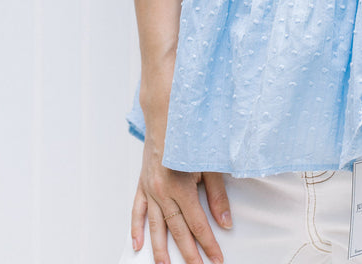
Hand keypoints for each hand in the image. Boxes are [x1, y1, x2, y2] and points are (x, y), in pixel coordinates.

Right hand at [131, 130, 231, 263]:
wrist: (166, 113)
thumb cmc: (190, 134)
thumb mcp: (209, 163)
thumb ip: (217, 195)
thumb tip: (225, 222)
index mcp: (180, 186)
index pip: (197, 224)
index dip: (208, 243)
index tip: (217, 258)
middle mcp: (162, 191)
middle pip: (177, 230)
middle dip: (188, 253)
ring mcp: (149, 188)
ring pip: (156, 226)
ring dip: (161, 249)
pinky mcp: (142, 184)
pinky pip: (138, 211)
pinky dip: (137, 228)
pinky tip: (138, 244)